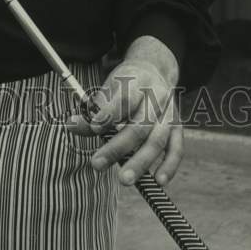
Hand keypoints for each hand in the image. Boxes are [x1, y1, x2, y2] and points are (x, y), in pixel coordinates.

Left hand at [65, 36, 181, 186]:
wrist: (154, 68)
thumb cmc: (126, 83)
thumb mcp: (108, 88)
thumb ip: (92, 109)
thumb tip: (71, 125)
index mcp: (137, 80)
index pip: (125, 98)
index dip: (109, 114)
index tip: (93, 128)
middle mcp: (157, 95)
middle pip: (140, 125)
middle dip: (118, 147)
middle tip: (97, 164)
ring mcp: (170, 112)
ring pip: (158, 139)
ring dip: (141, 161)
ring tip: (124, 179)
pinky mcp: (178, 126)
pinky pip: (177, 148)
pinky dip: (169, 165)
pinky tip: (157, 181)